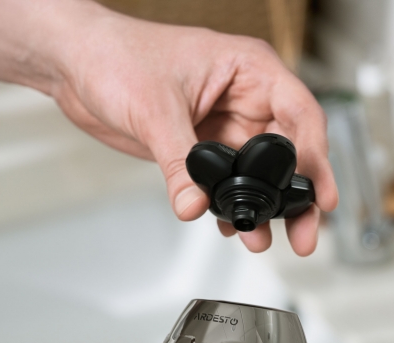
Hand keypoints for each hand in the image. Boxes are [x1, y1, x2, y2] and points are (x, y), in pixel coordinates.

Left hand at [48, 3, 337, 255]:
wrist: (75, 63)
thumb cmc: (115, 53)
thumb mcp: (153, 106)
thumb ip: (179, 161)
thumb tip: (195, 203)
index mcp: (249, 71)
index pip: (299, 114)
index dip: (314, 157)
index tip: (319, 194)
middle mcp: (245, 98)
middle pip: (288, 152)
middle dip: (297, 196)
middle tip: (306, 232)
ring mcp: (225, 125)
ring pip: (258, 174)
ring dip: (264, 208)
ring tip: (262, 238)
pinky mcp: (203, 147)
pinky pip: (227, 183)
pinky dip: (230, 205)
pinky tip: (229, 225)